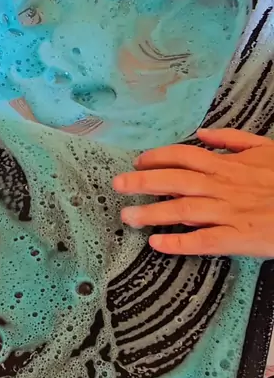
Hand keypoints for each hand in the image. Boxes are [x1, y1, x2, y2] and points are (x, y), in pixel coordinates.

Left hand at [112, 128, 273, 257]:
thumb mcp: (266, 149)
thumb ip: (233, 140)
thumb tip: (202, 134)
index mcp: (229, 165)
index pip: (184, 156)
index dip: (157, 157)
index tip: (137, 160)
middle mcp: (223, 186)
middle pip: (175, 181)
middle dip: (143, 181)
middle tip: (117, 185)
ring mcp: (230, 212)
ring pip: (183, 210)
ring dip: (152, 212)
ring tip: (127, 216)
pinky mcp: (239, 237)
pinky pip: (204, 241)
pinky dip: (180, 242)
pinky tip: (158, 243)